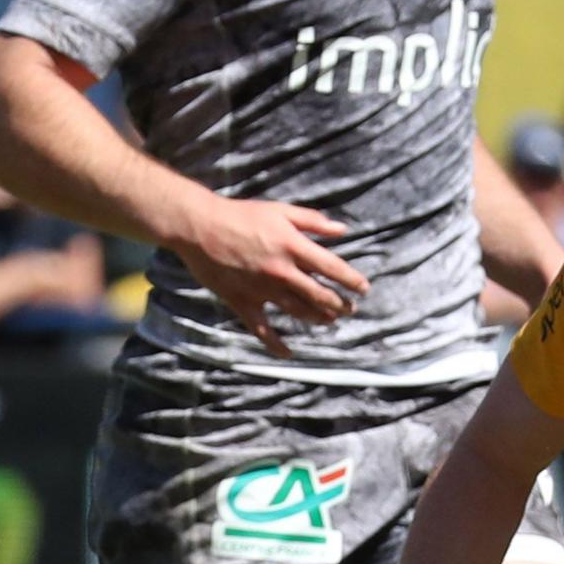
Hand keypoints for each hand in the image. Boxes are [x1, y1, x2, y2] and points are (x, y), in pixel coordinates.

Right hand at [182, 194, 366, 355]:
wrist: (199, 227)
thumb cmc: (240, 214)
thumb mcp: (280, 210)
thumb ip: (312, 221)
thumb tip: (342, 230)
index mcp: (293, 247)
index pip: (332, 268)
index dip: (351, 280)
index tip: (364, 288)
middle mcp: (282, 272)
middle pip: (319, 294)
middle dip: (340, 303)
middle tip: (350, 308)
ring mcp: (262, 290)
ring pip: (297, 311)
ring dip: (318, 318)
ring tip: (330, 320)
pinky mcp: (242, 302)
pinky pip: (261, 329)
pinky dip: (275, 344)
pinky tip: (288, 353)